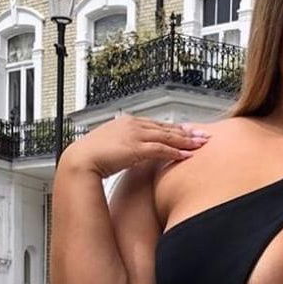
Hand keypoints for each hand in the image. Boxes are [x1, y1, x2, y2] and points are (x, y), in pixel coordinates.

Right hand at [62, 114, 210, 177]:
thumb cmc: (91, 156)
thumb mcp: (112, 146)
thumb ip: (127, 146)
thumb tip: (134, 153)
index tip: (189, 130)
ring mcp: (135, 135)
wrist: (79, 161)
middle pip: (167, 127)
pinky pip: (161, 149)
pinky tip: (187, 155)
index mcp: (127, 122)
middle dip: (187, 132)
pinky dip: (176, 151)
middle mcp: (133, 125)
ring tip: (202, 144)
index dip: (175, 128)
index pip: (157, 124)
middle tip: (203, 134)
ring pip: (168, 136)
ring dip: (187, 140)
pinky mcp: (136, 147)